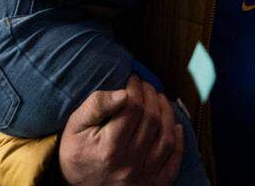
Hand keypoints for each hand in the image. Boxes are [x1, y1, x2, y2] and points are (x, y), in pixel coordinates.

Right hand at [58, 75, 183, 185]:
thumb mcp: (75, 127)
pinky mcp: (152, 185)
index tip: (133, 79)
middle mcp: (128, 163)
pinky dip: (179, 142)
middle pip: (151, 120)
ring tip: (160, 99)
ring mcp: (143, 177)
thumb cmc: (75, 153)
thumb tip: (123, 93)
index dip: (136, 88)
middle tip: (146, 85)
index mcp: (109, 147)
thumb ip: (96, 106)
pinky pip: (173, 162)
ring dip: (167, 113)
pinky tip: (176, 126)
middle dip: (151, 96)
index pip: (132, 108)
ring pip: (166, 138)